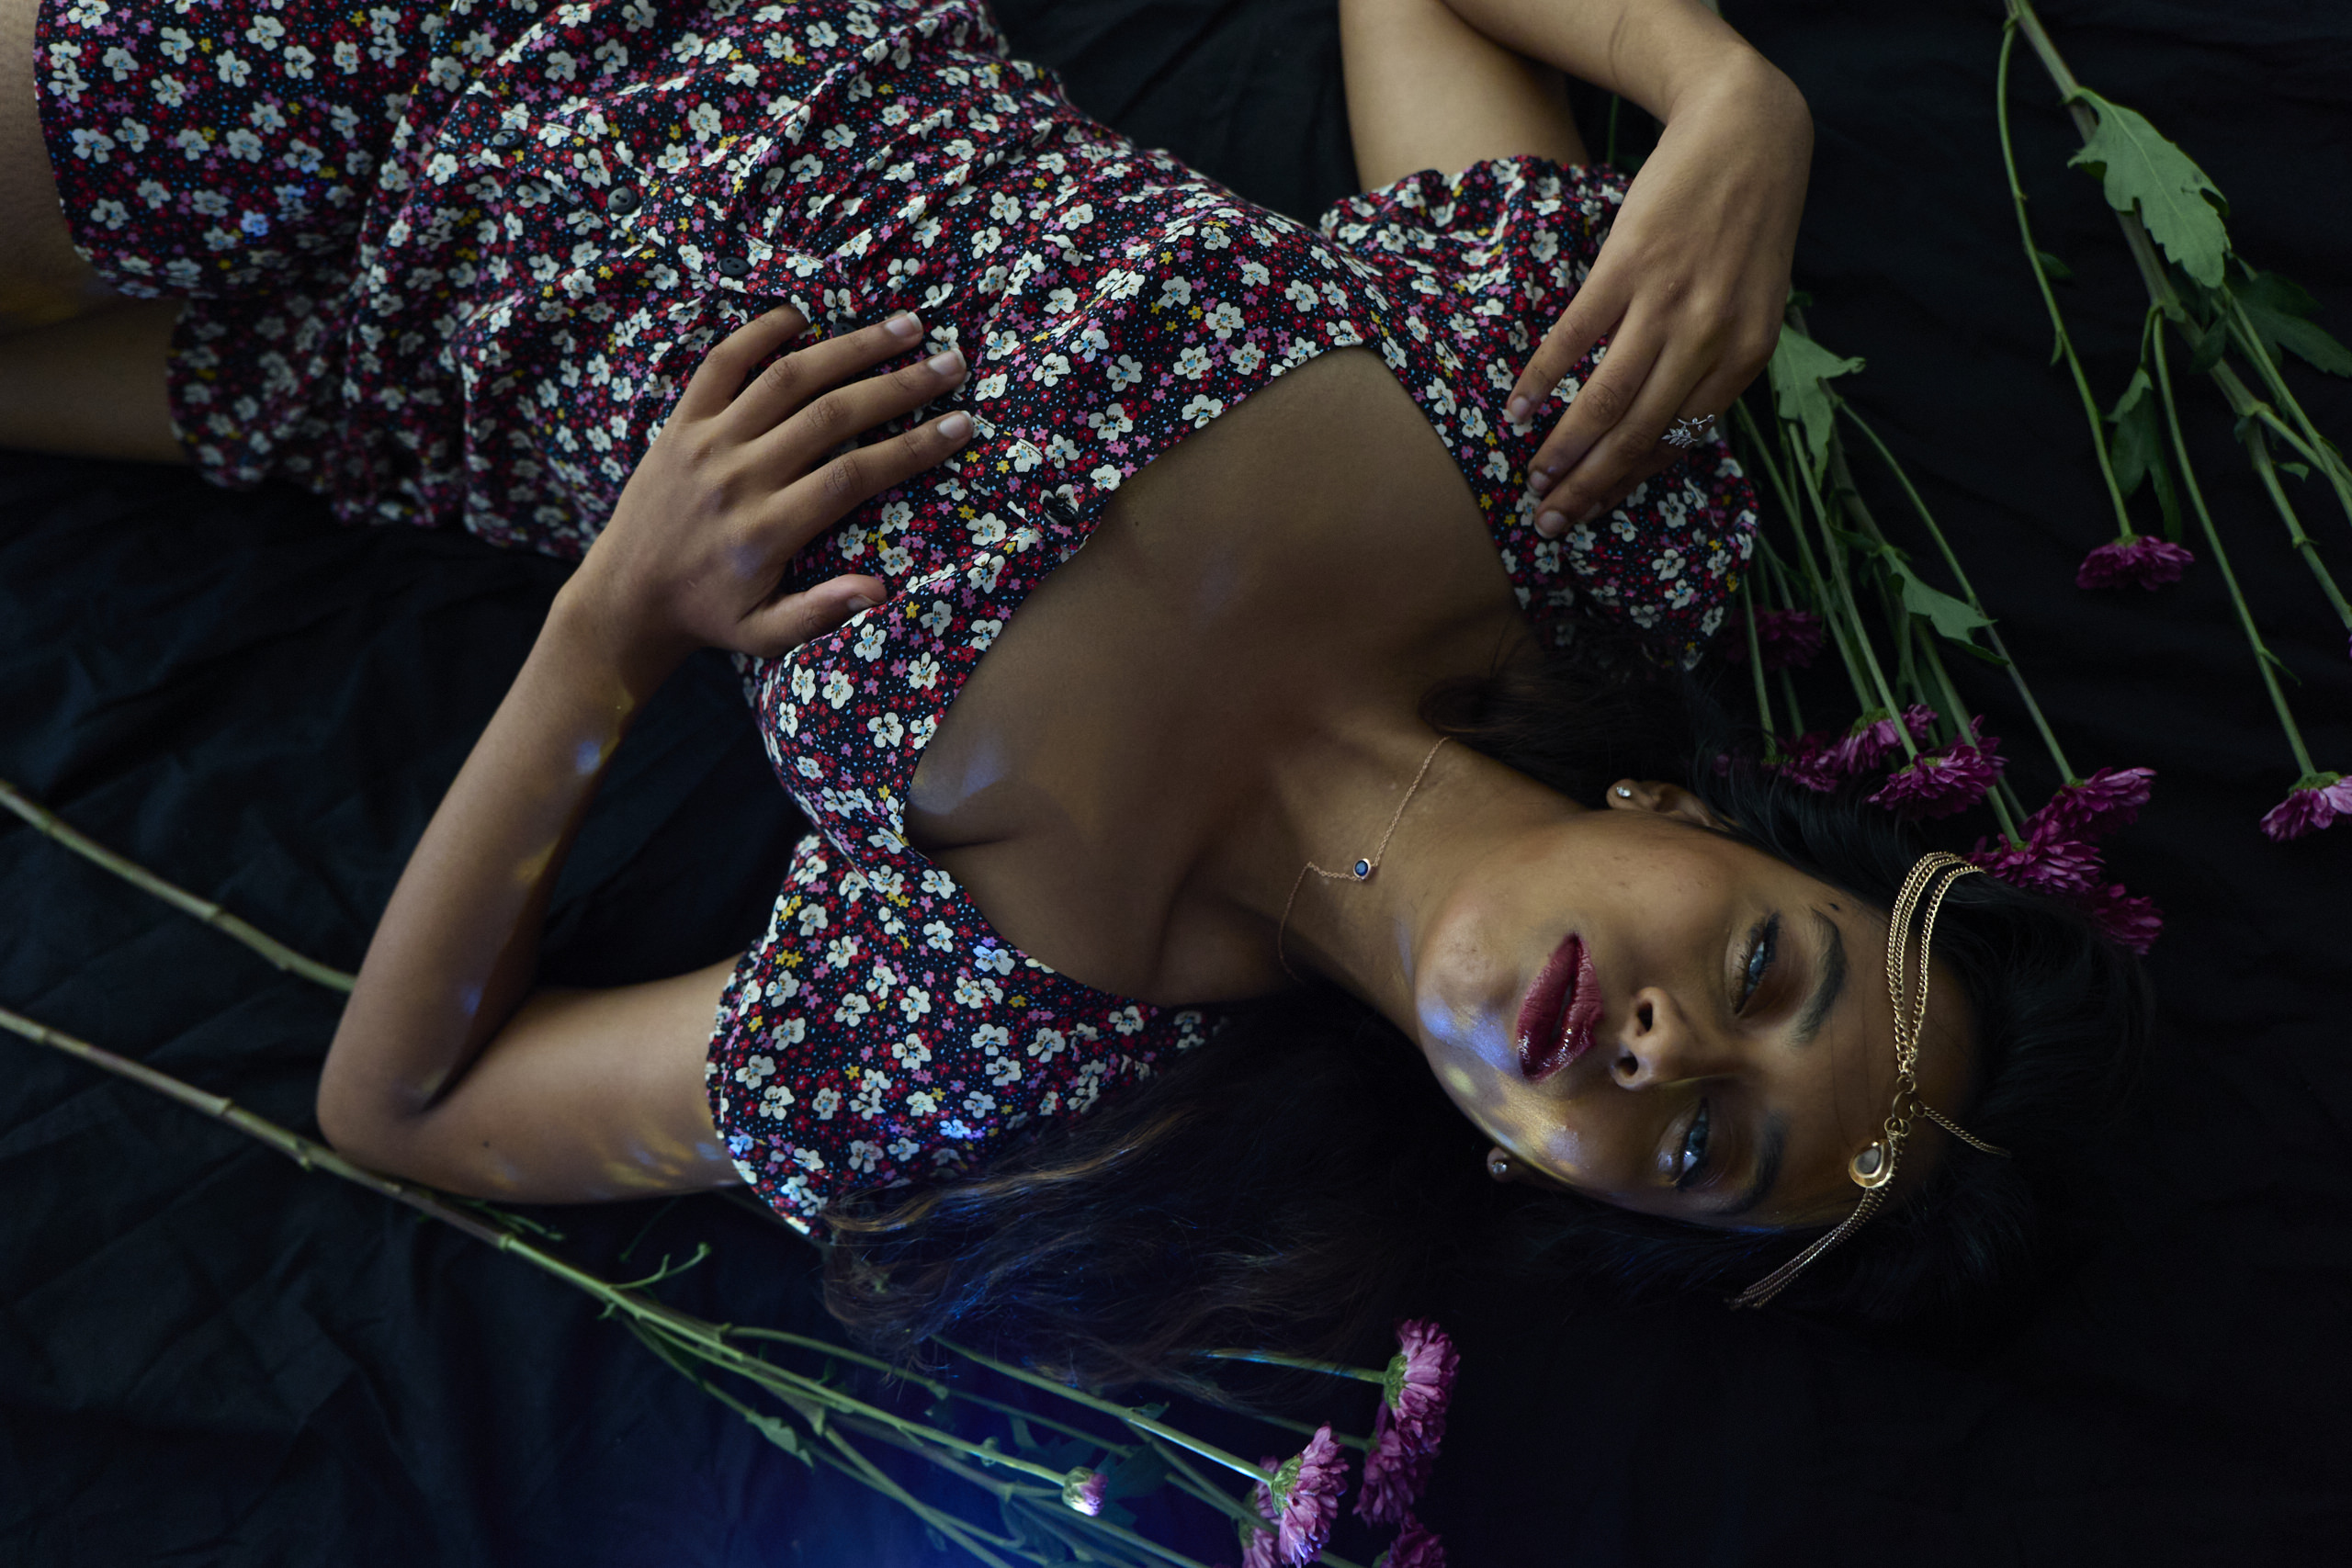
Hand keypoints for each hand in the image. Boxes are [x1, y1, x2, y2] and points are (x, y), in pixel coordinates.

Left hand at [561, 305, 971, 684]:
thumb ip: (819, 612)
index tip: (961, 425)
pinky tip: (804, 315)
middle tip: (952, 364)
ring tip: (904, 326)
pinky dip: (760, 332)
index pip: (853, 476)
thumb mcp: (764, 634)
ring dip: (850, 347)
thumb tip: (880, 591)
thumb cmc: (708, 616)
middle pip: (831, 415)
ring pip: (787, 379)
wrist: (624, 597)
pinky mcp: (680, 423)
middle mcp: (739, 477)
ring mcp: (706, 442)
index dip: (913, 448)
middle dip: (900, 386)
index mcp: (766, 530)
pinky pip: (721, 364)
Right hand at [1506, 56, 1809, 536]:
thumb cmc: (1749, 222)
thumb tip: (1671, 418)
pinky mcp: (1627, 266)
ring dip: (1564, 447)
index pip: (1682, 440)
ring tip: (1531, 478)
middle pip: (1639, 433)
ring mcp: (1667, 303)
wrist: (1747, 131)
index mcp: (1747, 355)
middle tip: (1551, 522)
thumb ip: (1721, 358)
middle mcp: (1711, 338)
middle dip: (1591, 486)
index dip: (1631, 481)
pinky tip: (1519, 407)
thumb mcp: (1757, 299)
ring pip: (1608, 398)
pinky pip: (1577, 337)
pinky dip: (1544, 377)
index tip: (1595, 509)